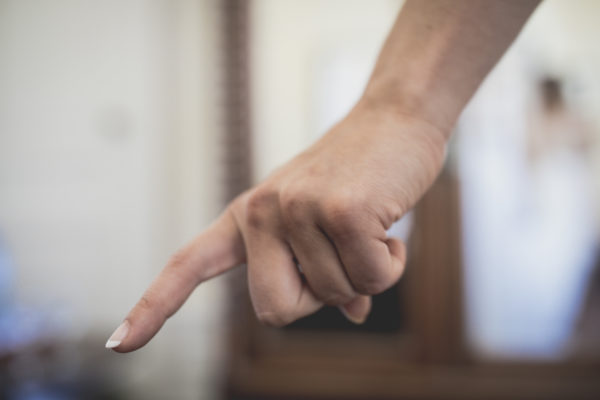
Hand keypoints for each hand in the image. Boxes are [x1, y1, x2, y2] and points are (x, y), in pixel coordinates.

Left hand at [106, 101, 446, 351]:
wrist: (397, 118)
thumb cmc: (358, 174)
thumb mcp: (327, 224)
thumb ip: (326, 269)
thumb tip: (354, 312)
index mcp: (248, 216)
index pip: (189, 264)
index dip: (154, 307)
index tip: (119, 346)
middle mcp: (261, 211)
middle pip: (274, 311)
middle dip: (317, 299)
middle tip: (344, 256)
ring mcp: (297, 208)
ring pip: (336, 295)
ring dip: (365, 273)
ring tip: (373, 227)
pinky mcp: (341, 210)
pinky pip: (371, 279)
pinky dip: (391, 265)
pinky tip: (392, 229)